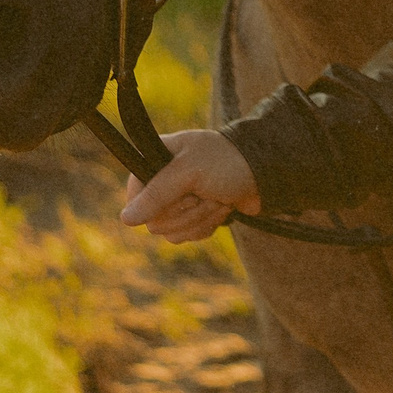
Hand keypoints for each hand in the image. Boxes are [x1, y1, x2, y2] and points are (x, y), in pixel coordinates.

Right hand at [118, 128, 259, 242]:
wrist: (266, 174)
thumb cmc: (228, 162)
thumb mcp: (190, 172)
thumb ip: (157, 194)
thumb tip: (126, 220)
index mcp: (157, 157)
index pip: (133, 192)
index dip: (153, 202)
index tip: (180, 193)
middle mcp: (163, 179)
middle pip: (154, 219)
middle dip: (187, 211)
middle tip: (206, 192)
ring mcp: (179, 199)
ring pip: (171, 232)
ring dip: (200, 218)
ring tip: (218, 198)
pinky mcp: (194, 215)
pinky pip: (187, 235)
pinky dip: (207, 225)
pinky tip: (222, 208)